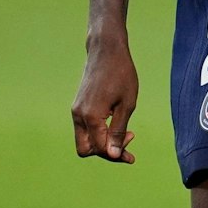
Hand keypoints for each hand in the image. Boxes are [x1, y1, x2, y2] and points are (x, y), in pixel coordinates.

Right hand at [73, 32, 138, 163]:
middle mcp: (78, 115)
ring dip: (103, 142)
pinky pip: (85, 128)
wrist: (106, 51)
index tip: (131, 156)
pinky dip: (99, 132)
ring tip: (128, 134)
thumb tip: (113, 155)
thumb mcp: (127, 104)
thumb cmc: (121, 75)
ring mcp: (76, 111)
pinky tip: (116, 125)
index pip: (99, 148)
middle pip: (86, 149)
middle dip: (106, 152)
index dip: (115, 155)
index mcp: (90, 116)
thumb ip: (119, 131)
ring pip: (84, 139)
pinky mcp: (78, 106)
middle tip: (128, 143)